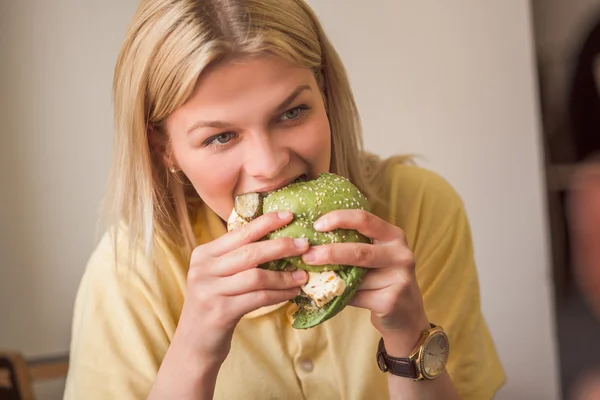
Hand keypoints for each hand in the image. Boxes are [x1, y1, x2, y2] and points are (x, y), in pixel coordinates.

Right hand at [176, 210, 309, 363]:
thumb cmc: (214, 304)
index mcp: (204, 254)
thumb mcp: (218, 276)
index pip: (239, 233)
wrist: (194, 344)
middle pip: (250, 252)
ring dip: (284, 276)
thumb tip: (277, 240)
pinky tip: (292, 293)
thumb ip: (237, 258)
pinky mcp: (220, 312)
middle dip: (281, 246)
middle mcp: (203, 269)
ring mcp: (210, 291)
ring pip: (257, 276)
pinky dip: (279, 294)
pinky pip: (258, 298)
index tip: (288, 215)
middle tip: (304, 245)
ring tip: (302, 275)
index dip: (265, 222)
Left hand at [301, 209, 429, 353]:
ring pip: (355, 278)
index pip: (364, 219)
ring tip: (312, 278)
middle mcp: (400, 255)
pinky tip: (330, 295)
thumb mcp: (377, 256)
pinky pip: (355, 296)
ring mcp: (399, 279)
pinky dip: (339, 296)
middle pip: (359, 251)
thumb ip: (355, 245)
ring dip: (332, 279)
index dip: (339, 218)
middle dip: (329, 253)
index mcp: (394, 236)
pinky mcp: (390, 301)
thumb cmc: (383, 280)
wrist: (407, 316)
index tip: (316, 225)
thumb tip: (314, 241)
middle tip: (307, 255)